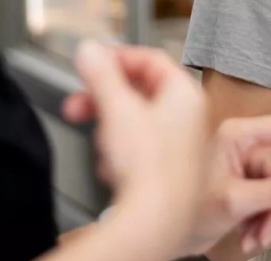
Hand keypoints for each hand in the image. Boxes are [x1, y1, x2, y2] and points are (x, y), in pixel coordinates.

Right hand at [64, 42, 208, 260]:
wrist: (156, 219)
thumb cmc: (151, 167)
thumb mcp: (117, 107)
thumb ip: (100, 73)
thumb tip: (90, 51)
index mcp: (186, 94)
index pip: (151, 59)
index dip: (118, 57)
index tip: (95, 62)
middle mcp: (190, 118)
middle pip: (140, 93)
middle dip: (105, 98)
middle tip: (80, 102)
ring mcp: (182, 146)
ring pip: (137, 123)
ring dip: (110, 129)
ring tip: (100, 142)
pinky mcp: (170, 171)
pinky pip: (140, 150)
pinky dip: (120, 153)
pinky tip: (111, 166)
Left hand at [185, 103, 270, 257]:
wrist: (156, 234)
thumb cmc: (180, 208)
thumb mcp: (233, 202)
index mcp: (237, 136)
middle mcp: (240, 146)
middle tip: (263, 234)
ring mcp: (239, 165)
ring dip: (267, 219)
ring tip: (251, 239)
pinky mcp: (237, 183)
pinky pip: (264, 199)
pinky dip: (258, 221)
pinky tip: (246, 237)